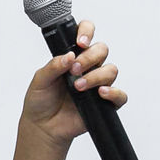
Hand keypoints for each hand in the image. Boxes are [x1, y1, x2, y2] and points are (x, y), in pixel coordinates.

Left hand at [20, 19, 128, 144]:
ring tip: (78, 87)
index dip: (87, 32)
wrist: (43, 126)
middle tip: (74, 70)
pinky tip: (100, 94)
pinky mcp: (105, 103)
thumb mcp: (40, 80)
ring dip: (95, 76)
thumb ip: (53, 66)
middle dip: (89, 57)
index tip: (80, 42)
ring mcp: (98, 84)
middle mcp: (88, 67)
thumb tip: (69, 55)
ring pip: (111, 70)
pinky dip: (113, 93)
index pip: (86, 35)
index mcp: (73, 57)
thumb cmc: (41, 101)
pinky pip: (120, 95)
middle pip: (102, 50)